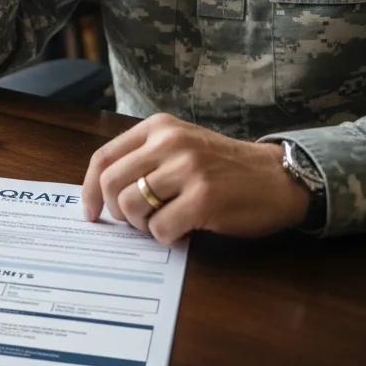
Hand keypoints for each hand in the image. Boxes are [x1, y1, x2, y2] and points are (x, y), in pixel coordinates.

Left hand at [81, 114, 311, 244]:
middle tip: (135, 222)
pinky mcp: (203, 198)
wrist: (277, 177)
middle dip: (117, 212)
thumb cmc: (224, 167)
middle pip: (111, 184)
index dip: (89, 189)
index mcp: (158, 127)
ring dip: (142, 225)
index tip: (91, 211)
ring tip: (163, 223)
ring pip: (132, 206)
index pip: (104, 157)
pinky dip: (166, 237)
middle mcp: (169, 142)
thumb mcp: (180, 146)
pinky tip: (182, 232)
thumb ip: (145, 158)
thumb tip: (102, 191)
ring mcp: (187, 169)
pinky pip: (160, 228)